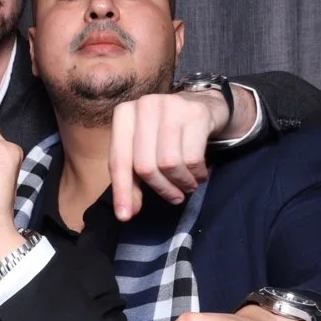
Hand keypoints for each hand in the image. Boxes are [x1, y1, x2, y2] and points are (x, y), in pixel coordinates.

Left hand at [108, 88, 240, 221]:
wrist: (202, 104)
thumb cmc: (165, 133)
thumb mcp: (144, 150)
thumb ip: (132, 178)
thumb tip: (127, 212)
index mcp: (124, 114)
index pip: (119, 159)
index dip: (122, 190)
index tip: (125, 216)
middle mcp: (144, 105)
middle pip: (145, 165)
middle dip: (161, 188)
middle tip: (174, 196)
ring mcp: (171, 106)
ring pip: (169, 163)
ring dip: (181, 183)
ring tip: (187, 184)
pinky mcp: (196, 113)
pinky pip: (193, 159)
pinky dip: (197, 175)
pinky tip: (199, 173)